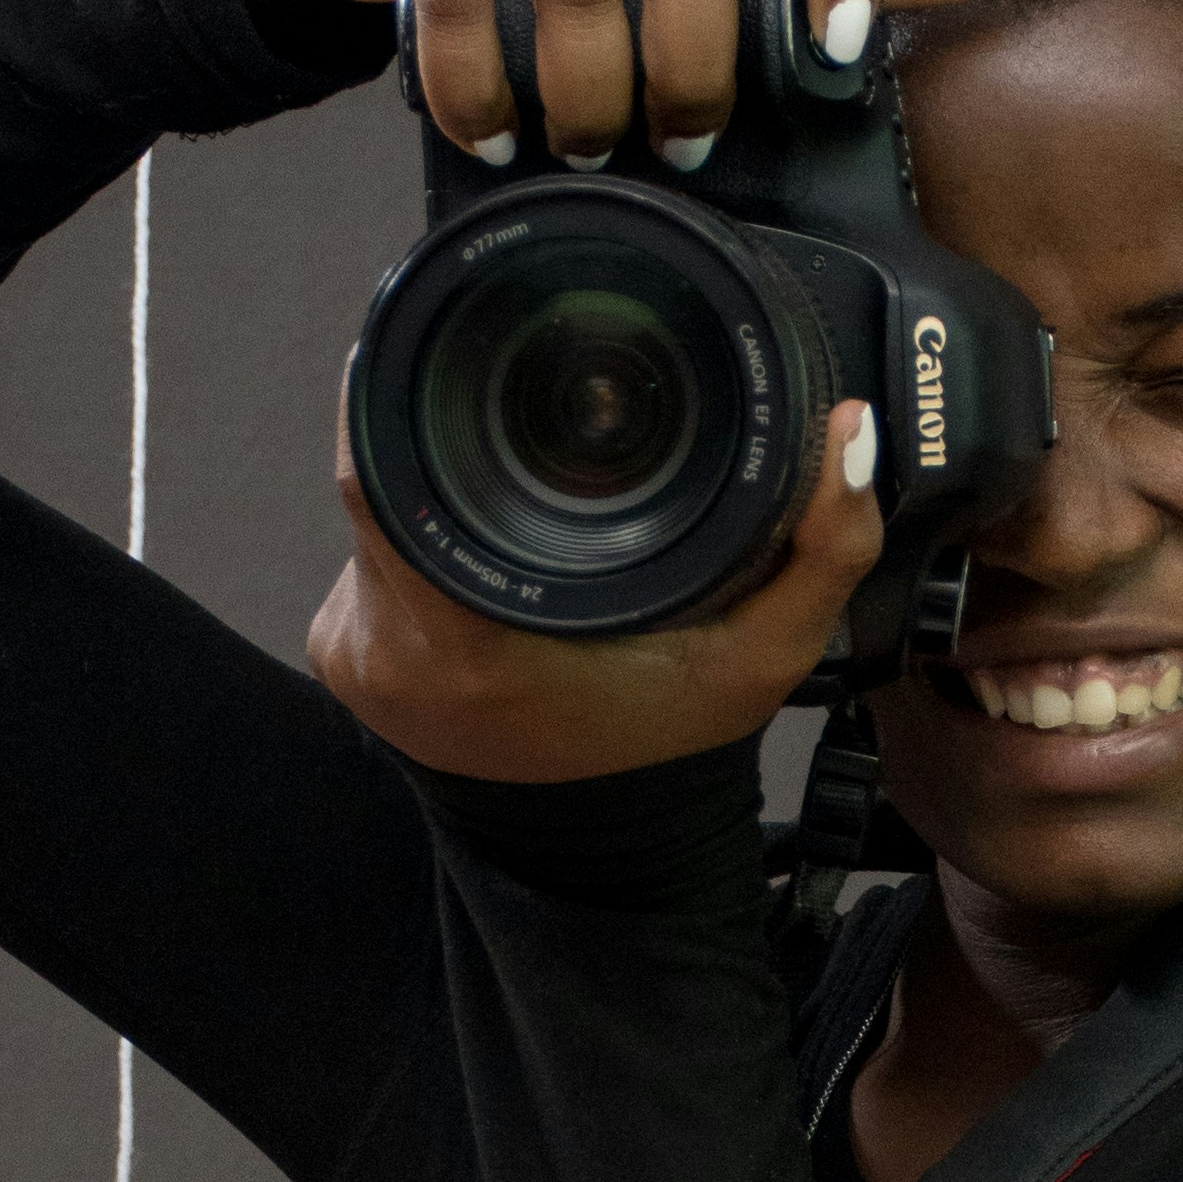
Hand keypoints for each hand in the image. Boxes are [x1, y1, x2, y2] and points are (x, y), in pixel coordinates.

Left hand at [308, 382, 889, 785]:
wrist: (590, 842)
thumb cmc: (660, 739)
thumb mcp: (760, 657)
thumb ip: (821, 550)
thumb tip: (847, 430)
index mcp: (461, 638)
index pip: (383, 467)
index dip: (406, 385)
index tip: (456, 339)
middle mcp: (383, 646)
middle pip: (379, 475)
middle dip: (442, 434)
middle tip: (511, 430)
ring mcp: (348, 652)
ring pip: (372, 515)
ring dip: (432, 493)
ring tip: (504, 510)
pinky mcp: (335, 653)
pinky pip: (365, 561)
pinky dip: (417, 543)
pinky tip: (479, 559)